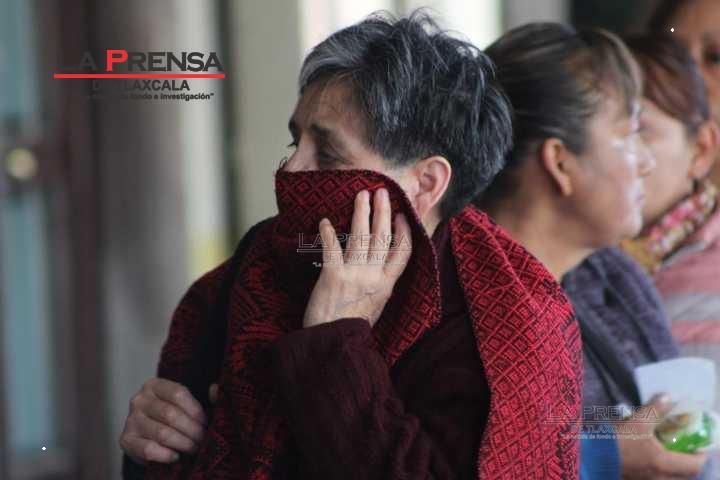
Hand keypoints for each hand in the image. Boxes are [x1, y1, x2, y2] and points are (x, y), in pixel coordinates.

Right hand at [119, 378, 217, 463]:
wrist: (149, 438)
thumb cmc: (173, 418)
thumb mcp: (187, 405)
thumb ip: (205, 398)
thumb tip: (216, 389)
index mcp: (154, 385)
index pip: (178, 393)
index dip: (196, 410)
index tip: (207, 423)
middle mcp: (139, 400)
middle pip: (171, 414)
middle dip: (192, 430)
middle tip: (204, 440)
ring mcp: (130, 420)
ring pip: (162, 433)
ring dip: (184, 444)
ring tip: (194, 449)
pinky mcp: (126, 440)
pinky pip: (149, 449)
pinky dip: (166, 455)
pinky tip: (176, 456)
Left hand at [303, 188, 412, 327]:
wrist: (333, 344)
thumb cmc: (351, 327)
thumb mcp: (375, 307)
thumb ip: (379, 286)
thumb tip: (382, 269)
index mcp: (386, 285)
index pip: (402, 253)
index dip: (404, 231)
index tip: (403, 215)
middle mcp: (374, 277)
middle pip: (382, 237)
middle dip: (383, 212)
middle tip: (382, 192)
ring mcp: (354, 274)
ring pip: (361, 236)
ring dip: (361, 212)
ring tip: (361, 195)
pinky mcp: (333, 275)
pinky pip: (332, 247)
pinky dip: (329, 233)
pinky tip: (325, 221)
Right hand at [616, 394, 707, 478]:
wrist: (592, 455)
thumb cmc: (619, 440)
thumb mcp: (638, 421)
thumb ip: (655, 409)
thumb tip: (669, 397)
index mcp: (664, 464)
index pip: (695, 465)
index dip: (701, 455)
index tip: (698, 444)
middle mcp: (660, 477)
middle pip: (686, 475)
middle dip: (688, 462)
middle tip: (686, 448)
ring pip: (671, 478)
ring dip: (674, 467)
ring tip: (669, 452)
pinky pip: (657, 477)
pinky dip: (660, 470)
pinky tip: (651, 457)